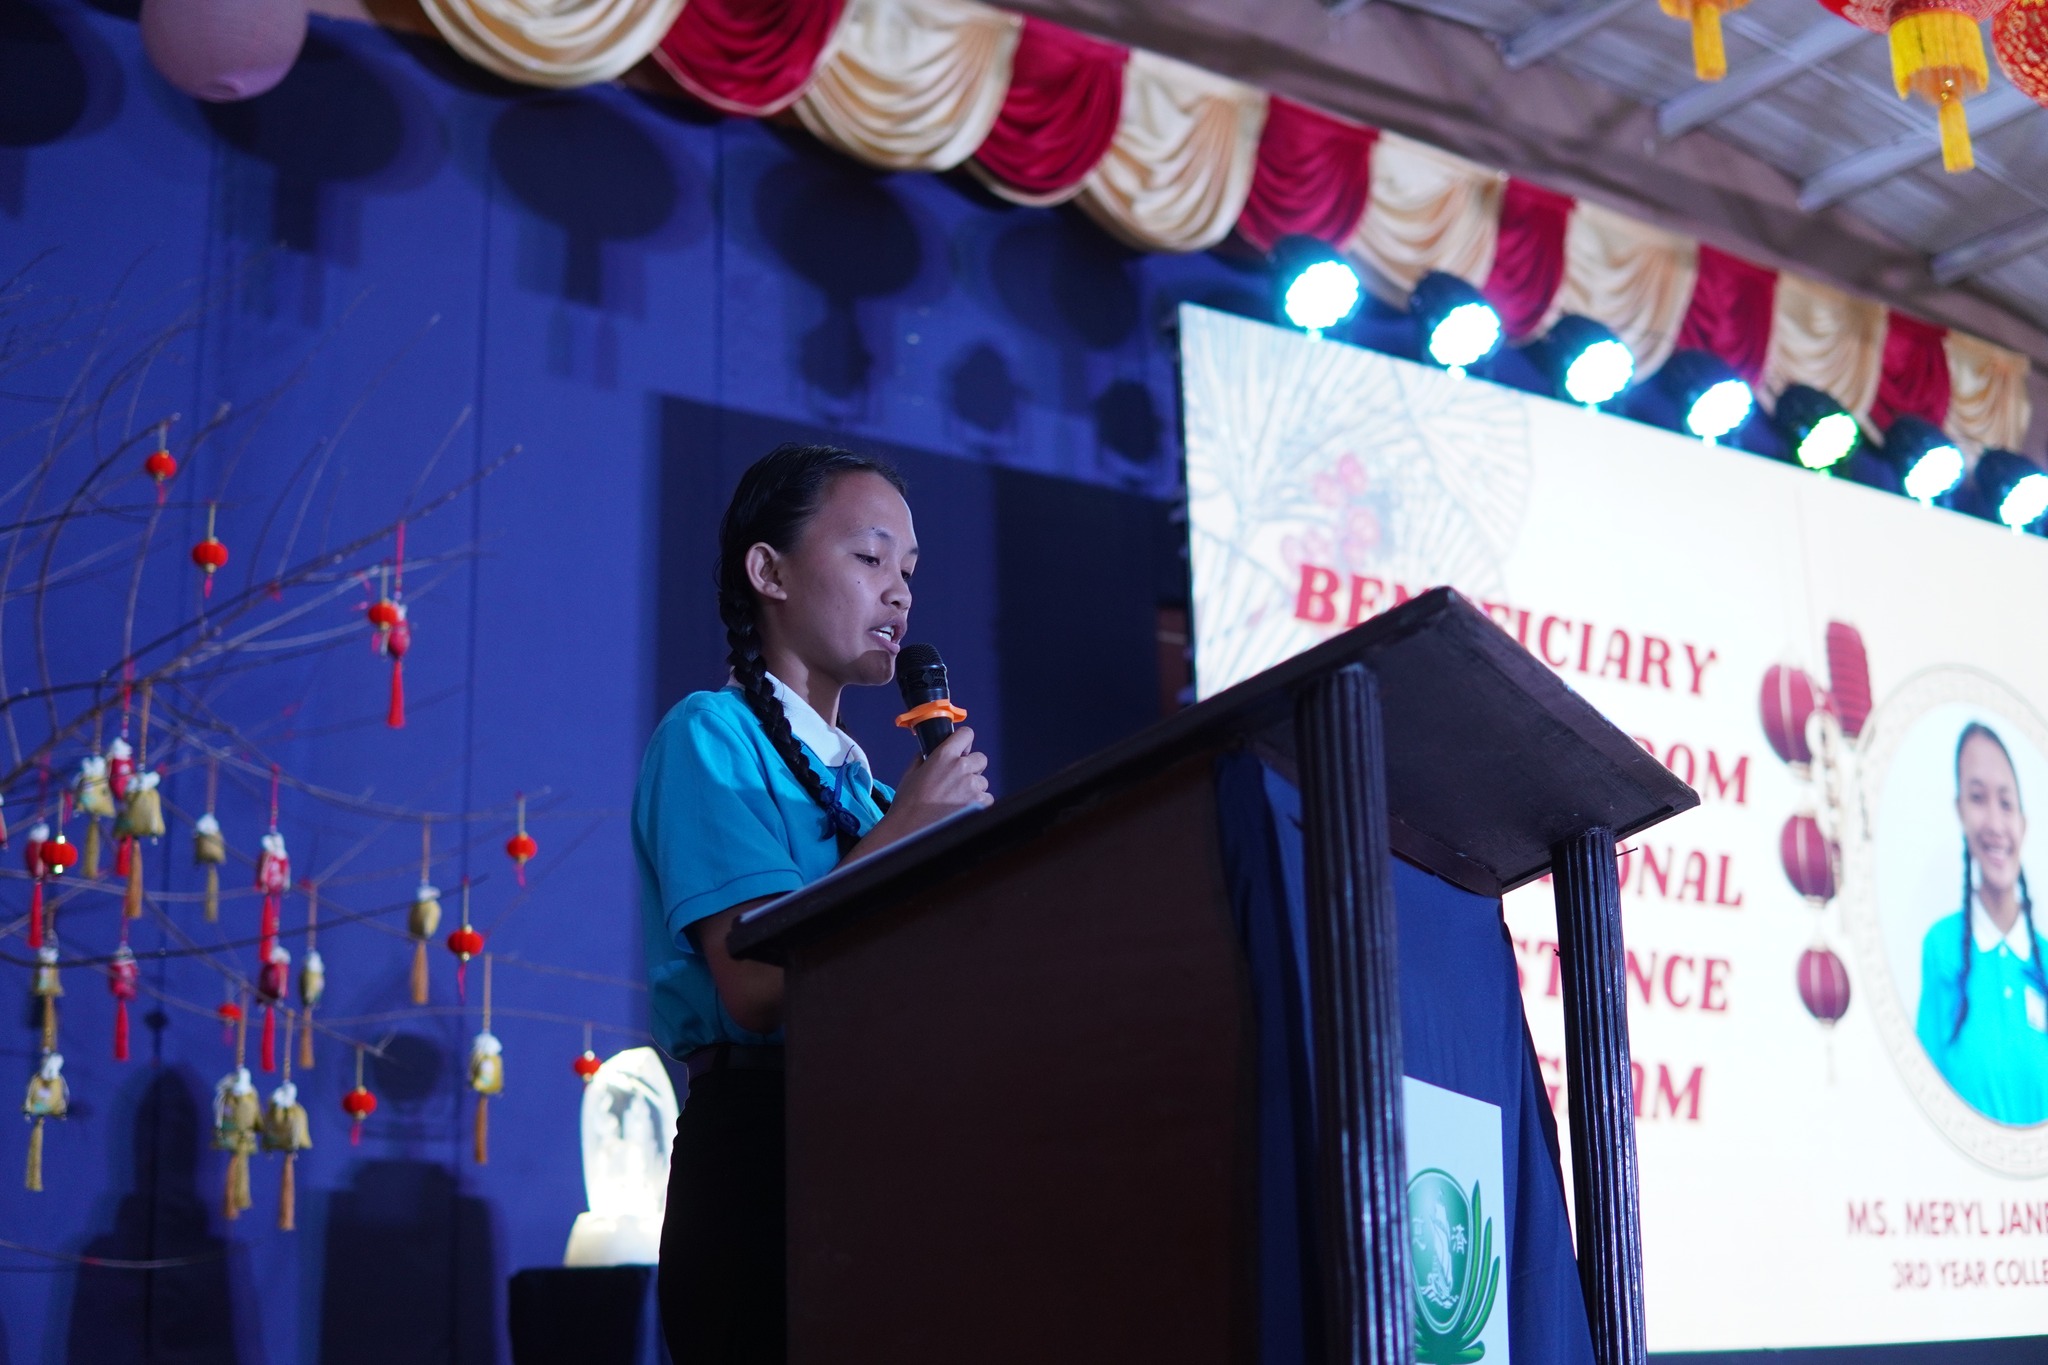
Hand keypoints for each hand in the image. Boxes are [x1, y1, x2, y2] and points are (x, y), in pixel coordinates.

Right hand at [852, 726, 989, 858]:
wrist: (911, 828)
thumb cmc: (908, 803)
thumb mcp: (911, 773)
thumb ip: (924, 758)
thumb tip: (929, 753)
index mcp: (944, 755)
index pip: (966, 734)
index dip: (964, 742)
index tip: (962, 749)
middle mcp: (961, 767)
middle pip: (980, 758)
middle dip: (972, 767)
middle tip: (959, 779)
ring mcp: (972, 785)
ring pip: (983, 781)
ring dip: (974, 787)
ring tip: (956, 799)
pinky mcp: (978, 802)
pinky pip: (987, 798)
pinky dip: (979, 802)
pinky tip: (963, 807)